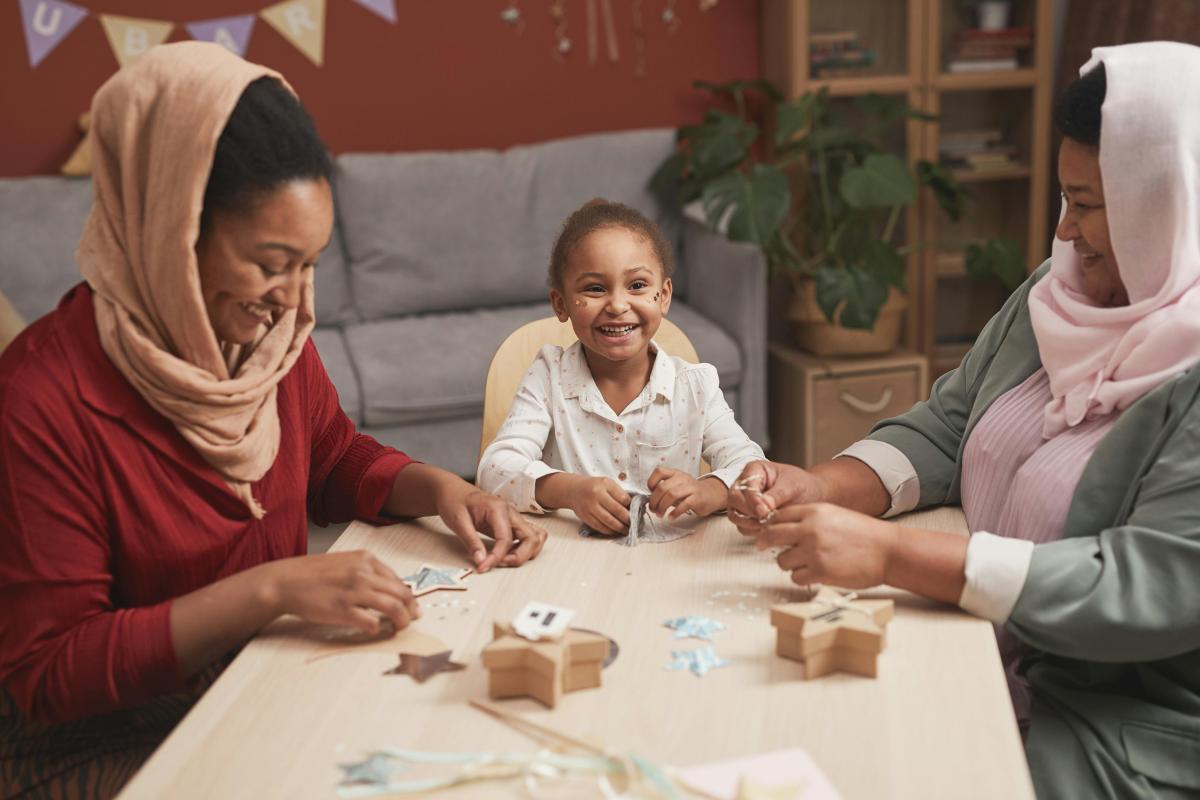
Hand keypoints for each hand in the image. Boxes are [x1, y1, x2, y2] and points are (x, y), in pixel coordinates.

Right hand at [263, 551, 419, 634]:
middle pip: (401, 593)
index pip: (398, 580)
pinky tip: (374, 630)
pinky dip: (378, 628)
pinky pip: (372, 622)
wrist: (285, 581)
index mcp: (365, 559)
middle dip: (410, 610)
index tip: (411, 606)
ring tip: (399, 628)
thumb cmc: (311, 574)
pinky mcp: (343, 610)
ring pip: (393, 607)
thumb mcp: (344, 562)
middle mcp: (364, 572)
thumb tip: (386, 590)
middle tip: (410, 620)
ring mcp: (354, 591)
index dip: (408, 596)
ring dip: (401, 621)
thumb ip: (365, 572)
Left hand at [437, 488, 548, 572]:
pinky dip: (524, 548)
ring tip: (503, 559)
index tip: (483, 567)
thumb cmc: (455, 501)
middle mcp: (510, 512)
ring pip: (534, 537)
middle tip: (497, 564)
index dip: (496, 558)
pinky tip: (507, 554)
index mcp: (498, 508)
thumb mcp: (458, 522)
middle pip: (531, 538)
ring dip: (525, 553)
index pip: (506, 539)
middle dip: (518, 557)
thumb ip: (472, 542)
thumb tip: (482, 561)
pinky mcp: (511, 523)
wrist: (453, 491)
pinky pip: (528, 536)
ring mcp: (513, 517)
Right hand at [569, 475, 631, 533]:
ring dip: (620, 527)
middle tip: (634, 524)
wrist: (574, 490)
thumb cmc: (594, 486)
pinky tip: (615, 530)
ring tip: (627, 530)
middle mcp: (596, 495)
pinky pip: (600, 526)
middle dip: (628, 519)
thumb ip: (619, 493)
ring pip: (608, 521)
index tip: (637, 512)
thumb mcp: (607, 484)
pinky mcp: (585, 516)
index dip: (631, 507)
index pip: (623, 498)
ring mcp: (589, 507)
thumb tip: (632, 507)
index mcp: (604, 484)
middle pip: (617, 511)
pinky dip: (609, 530)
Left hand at [647, 467, 725, 518]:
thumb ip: (665, 489)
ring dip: (662, 507)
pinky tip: (671, 517)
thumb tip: (651, 499)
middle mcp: (682, 478)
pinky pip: (684, 505)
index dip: (651, 482)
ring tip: (660, 514)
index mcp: (675, 473)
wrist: (712, 494)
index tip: (650, 493)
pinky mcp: (697, 498)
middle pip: (663, 487)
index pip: (659, 471)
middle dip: (655, 500)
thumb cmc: (691, 492)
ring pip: (672, 495)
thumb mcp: (677, 485)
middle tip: (653, 509)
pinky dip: (675, 512)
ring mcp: (691, 488)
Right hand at [727, 461, 826, 534]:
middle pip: (733, 500)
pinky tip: (769, 527)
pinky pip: (742, 527)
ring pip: (734, 515)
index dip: (752, 500)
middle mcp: (745, 485)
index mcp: (754, 470)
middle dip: (749, 512)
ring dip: (750, 523)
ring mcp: (744, 501)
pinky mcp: (747, 516)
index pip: (744, 486)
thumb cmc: (802, 485)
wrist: (811, 495)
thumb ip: (777, 495)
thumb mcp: (793, 485)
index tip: (764, 511)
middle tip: (766, 519)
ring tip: (770, 523)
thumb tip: (763, 506)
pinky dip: (754, 530)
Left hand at [752, 502, 898, 588]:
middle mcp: (810, 529)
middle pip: (772, 535)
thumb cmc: (863, 534)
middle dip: (765, 542)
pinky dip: (802, 577)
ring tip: (804, 563)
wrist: (888, 550)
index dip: (769, 524)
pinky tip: (814, 573)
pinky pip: (796, 577)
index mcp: (814, 512)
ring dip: (789, 564)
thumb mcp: (834, 515)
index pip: (778, 516)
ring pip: (781, 560)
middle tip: (763, 546)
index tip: (766, 531)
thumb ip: (809, 519)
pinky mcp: (820, 571)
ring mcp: (814, 551)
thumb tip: (783, 527)